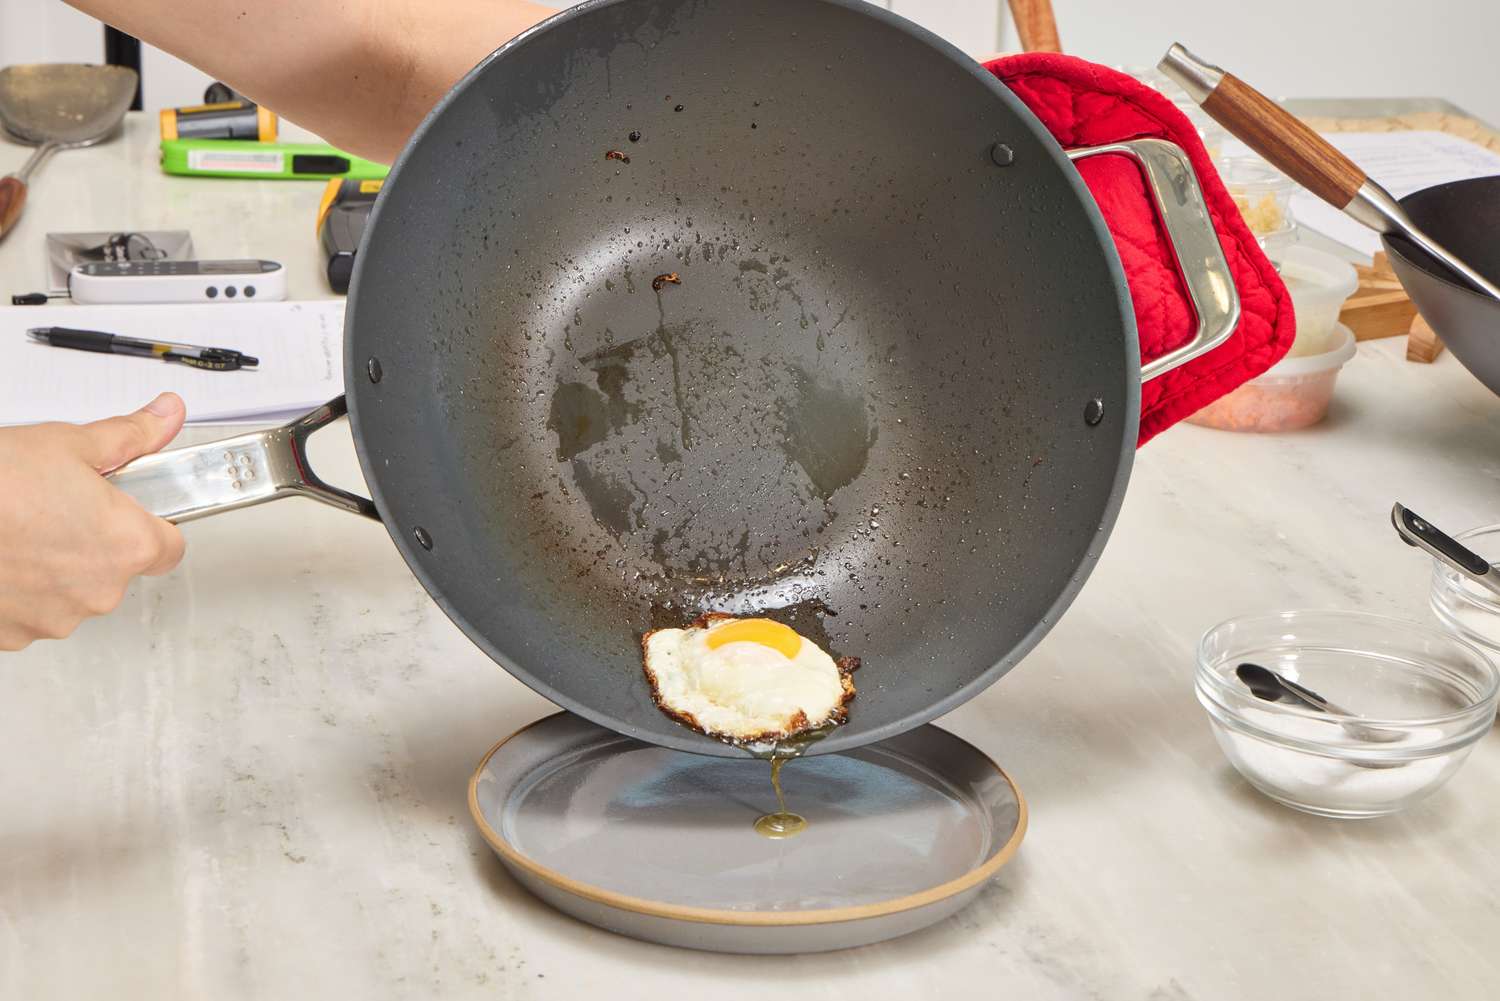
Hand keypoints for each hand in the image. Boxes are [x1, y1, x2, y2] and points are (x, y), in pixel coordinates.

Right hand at [0, 394, 187, 649]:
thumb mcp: (69, 443)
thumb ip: (131, 436)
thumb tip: (165, 416)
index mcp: (127, 545)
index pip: (170, 547)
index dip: (152, 524)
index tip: (132, 511)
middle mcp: (99, 592)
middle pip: (117, 569)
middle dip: (94, 541)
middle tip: (59, 508)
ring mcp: (55, 619)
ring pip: (71, 592)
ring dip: (54, 568)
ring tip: (20, 529)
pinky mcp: (14, 637)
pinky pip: (29, 612)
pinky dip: (19, 589)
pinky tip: (0, 556)